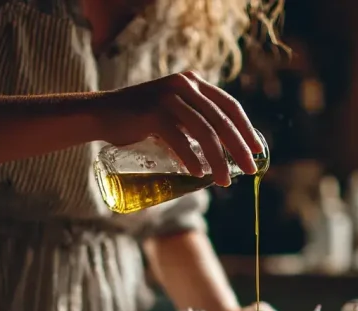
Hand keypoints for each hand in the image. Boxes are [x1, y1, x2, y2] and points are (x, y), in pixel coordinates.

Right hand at [96, 71, 262, 185]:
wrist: (100, 114)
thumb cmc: (138, 121)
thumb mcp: (172, 113)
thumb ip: (192, 123)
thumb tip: (220, 155)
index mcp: (193, 82)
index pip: (230, 106)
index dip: (246, 129)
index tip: (257, 151)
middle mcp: (184, 84)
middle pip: (221, 120)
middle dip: (239, 148)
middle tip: (249, 170)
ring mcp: (168, 96)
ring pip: (204, 132)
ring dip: (217, 160)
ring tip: (223, 181)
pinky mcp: (152, 112)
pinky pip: (179, 138)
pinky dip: (190, 159)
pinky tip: (198, 174)